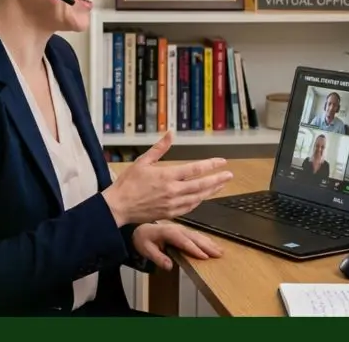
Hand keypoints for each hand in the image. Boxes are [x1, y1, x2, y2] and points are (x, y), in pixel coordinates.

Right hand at [101, 130, 232, 225]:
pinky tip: (204, 197)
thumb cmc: (128, 183)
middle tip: (229, 175)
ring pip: (198, 197)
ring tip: (221, 185)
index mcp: (167, 175)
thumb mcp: (143, 161)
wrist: (118, 206)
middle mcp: (173, 190)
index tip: (222, 161)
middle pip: (201, 185)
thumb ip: (159, 148)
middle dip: (217, 179)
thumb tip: (170, 133)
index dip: (210, 165)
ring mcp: (172, 204)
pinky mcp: (170, 214)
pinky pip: (190, 207)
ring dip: (211, 191)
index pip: (195, 169)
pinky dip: (199, 201)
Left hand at [131, 222, 222, 270]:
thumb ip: (157, 258)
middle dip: (207, 246)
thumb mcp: (146, 250)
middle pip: (194, 238)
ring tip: (220, 251)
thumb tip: (169, 266)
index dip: (194, 249)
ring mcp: (181, 229)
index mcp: (167, 232)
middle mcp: (177, 229)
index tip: (204, 256)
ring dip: (209, 243)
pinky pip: (197, 235)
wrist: (141, 230)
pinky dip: (206, 240)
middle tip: (218, 254)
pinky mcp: (184, 231)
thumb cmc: (144, 240)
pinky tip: (214, 245)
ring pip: (198, 236)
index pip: (183, 241)